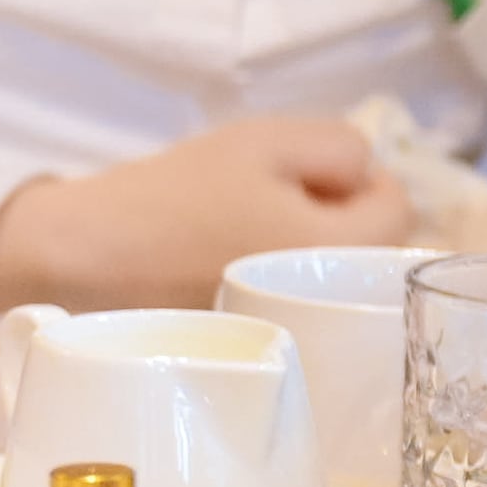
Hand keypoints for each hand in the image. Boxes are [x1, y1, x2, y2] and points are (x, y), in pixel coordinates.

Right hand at [0, 116, 408, 306]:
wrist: (88, 260)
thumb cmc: (174, 197)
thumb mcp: (261, 141)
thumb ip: (337, 147)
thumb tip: (363, 178)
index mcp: (346, 247)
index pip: (398, 207)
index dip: (355, 178)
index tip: (298, 174)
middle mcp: (336, 303)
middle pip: (367, 248)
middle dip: (333, 217)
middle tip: (267, 197)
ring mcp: (298, 332)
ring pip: (331, 277)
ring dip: (305, 249)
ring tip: (238, 228)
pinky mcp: (259, 346)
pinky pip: (294, 305)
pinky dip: (272, 281)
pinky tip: (220, 263)